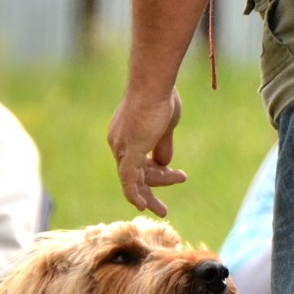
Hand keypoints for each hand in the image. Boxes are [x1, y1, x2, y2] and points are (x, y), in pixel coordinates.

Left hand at [107, 87, 187, 217]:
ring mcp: (121, 147)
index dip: (157, 172)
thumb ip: (162, 145)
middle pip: (136, 174)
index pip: (139, 163)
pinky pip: (128, 179)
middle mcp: (118, 143)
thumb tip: (164, 163)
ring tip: (169, 202)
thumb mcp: (164, 125)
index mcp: (124, 136)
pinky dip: (133, 194)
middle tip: (163, 210)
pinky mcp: (129, 150)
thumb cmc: (161, 96)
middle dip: (153, 189)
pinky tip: (141, 207)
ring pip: (136, 179)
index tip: (175, 174)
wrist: (154, 83)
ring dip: (153, 193)